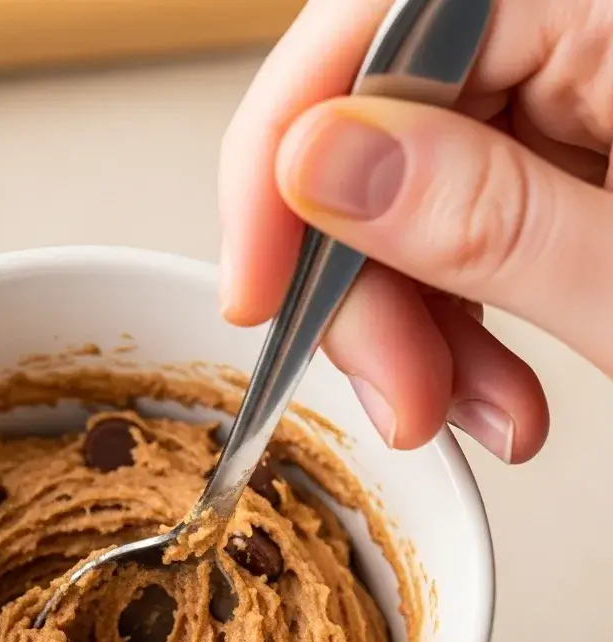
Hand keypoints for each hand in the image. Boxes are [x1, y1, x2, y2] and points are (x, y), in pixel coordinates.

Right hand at [221, 0, 612, 462]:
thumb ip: (487, 217)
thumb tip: (315, 166)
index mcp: (603, 3)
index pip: (377, 22)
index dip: (281, 158)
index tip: (256, 294)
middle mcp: (574, 25)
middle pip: (376, 119)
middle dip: (360, 284)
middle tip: (392, 394)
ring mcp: (568, 83)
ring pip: (401, 185)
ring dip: (405, 321)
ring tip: (454, 408)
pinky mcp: (561, 143)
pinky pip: (453, 215)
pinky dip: (450, 314)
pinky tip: (481, 383)